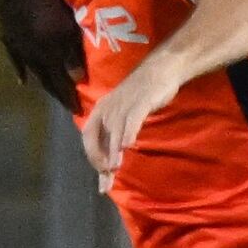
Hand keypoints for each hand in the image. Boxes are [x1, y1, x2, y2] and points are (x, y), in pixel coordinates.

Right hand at [0, 0, 85, 110]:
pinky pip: (15, 58)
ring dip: (43, 82)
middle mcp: (31, 57)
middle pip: (46, 79)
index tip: (78, 112)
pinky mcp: (8, 36)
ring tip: (50, 92)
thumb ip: (71, 53)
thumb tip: (78, 79)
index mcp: (46, 55)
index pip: (60, 83)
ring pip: (33, 70)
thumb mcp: (65, 27)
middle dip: (58, 92)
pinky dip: (21, 70)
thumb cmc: (45, 3)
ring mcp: (18, 47)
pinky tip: (23, 80)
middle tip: (67, 105)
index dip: (69, 97)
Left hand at [81, 57, 183, 192]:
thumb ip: (116, 134)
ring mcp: (124, 104)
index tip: (101, 172)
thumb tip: (111, 161)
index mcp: (101, 109)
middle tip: (107, 177)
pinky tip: (129, 145)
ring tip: (114, 167)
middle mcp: (108, 107)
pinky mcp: (141, 101)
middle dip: (101, 157)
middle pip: (99, 135)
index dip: (92, 154)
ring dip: (113, 150)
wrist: (159, 70)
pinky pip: (132, 119)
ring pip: (115, 130)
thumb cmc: (140, 94)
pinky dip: (129, 131)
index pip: (88, 134)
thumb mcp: (122, 114)